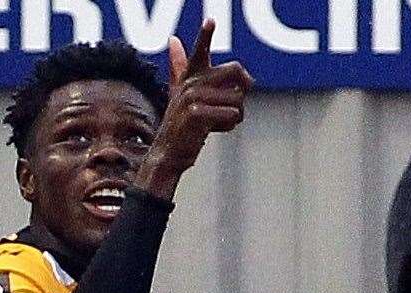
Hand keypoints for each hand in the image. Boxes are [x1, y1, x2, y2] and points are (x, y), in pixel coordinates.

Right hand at [135, 19, 252, 198]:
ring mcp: (193, 98)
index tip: (210, 21)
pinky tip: (214, 131)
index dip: (205, 36)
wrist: (168, 154)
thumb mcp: (179, 94)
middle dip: (243, 90)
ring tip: (217, 123)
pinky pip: (232, 114)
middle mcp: (190, 84)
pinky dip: (229, 125)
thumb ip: (178, 67)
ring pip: (238, 98)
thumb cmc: (180, 125)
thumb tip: (173, 40)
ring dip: (235, 114)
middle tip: (234, 105)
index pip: (199, 51)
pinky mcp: (198, 113)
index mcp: (189, 77)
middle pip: (235, 71)